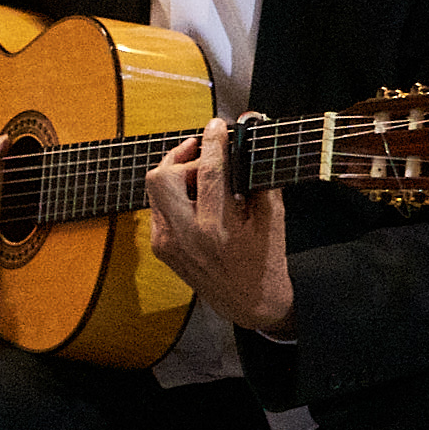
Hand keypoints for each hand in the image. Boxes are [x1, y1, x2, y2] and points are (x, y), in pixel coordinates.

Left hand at [145, 122, 295, 333]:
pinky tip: (194, 194)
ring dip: (175, 172)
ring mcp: (167, 243)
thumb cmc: (267, 261)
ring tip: (200, 168)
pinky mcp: (160, 247)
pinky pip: (157, 206)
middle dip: (182, 156)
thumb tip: (252, 133)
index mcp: (217, 229)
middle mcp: (186, 236)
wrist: (251, 305)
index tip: (217, 124)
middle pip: (162, 176)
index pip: (208, 172)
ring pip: (154, 189)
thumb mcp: (273, 219)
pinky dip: (173, 193)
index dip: (213, 142)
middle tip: (205, 151)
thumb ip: (260, 174)